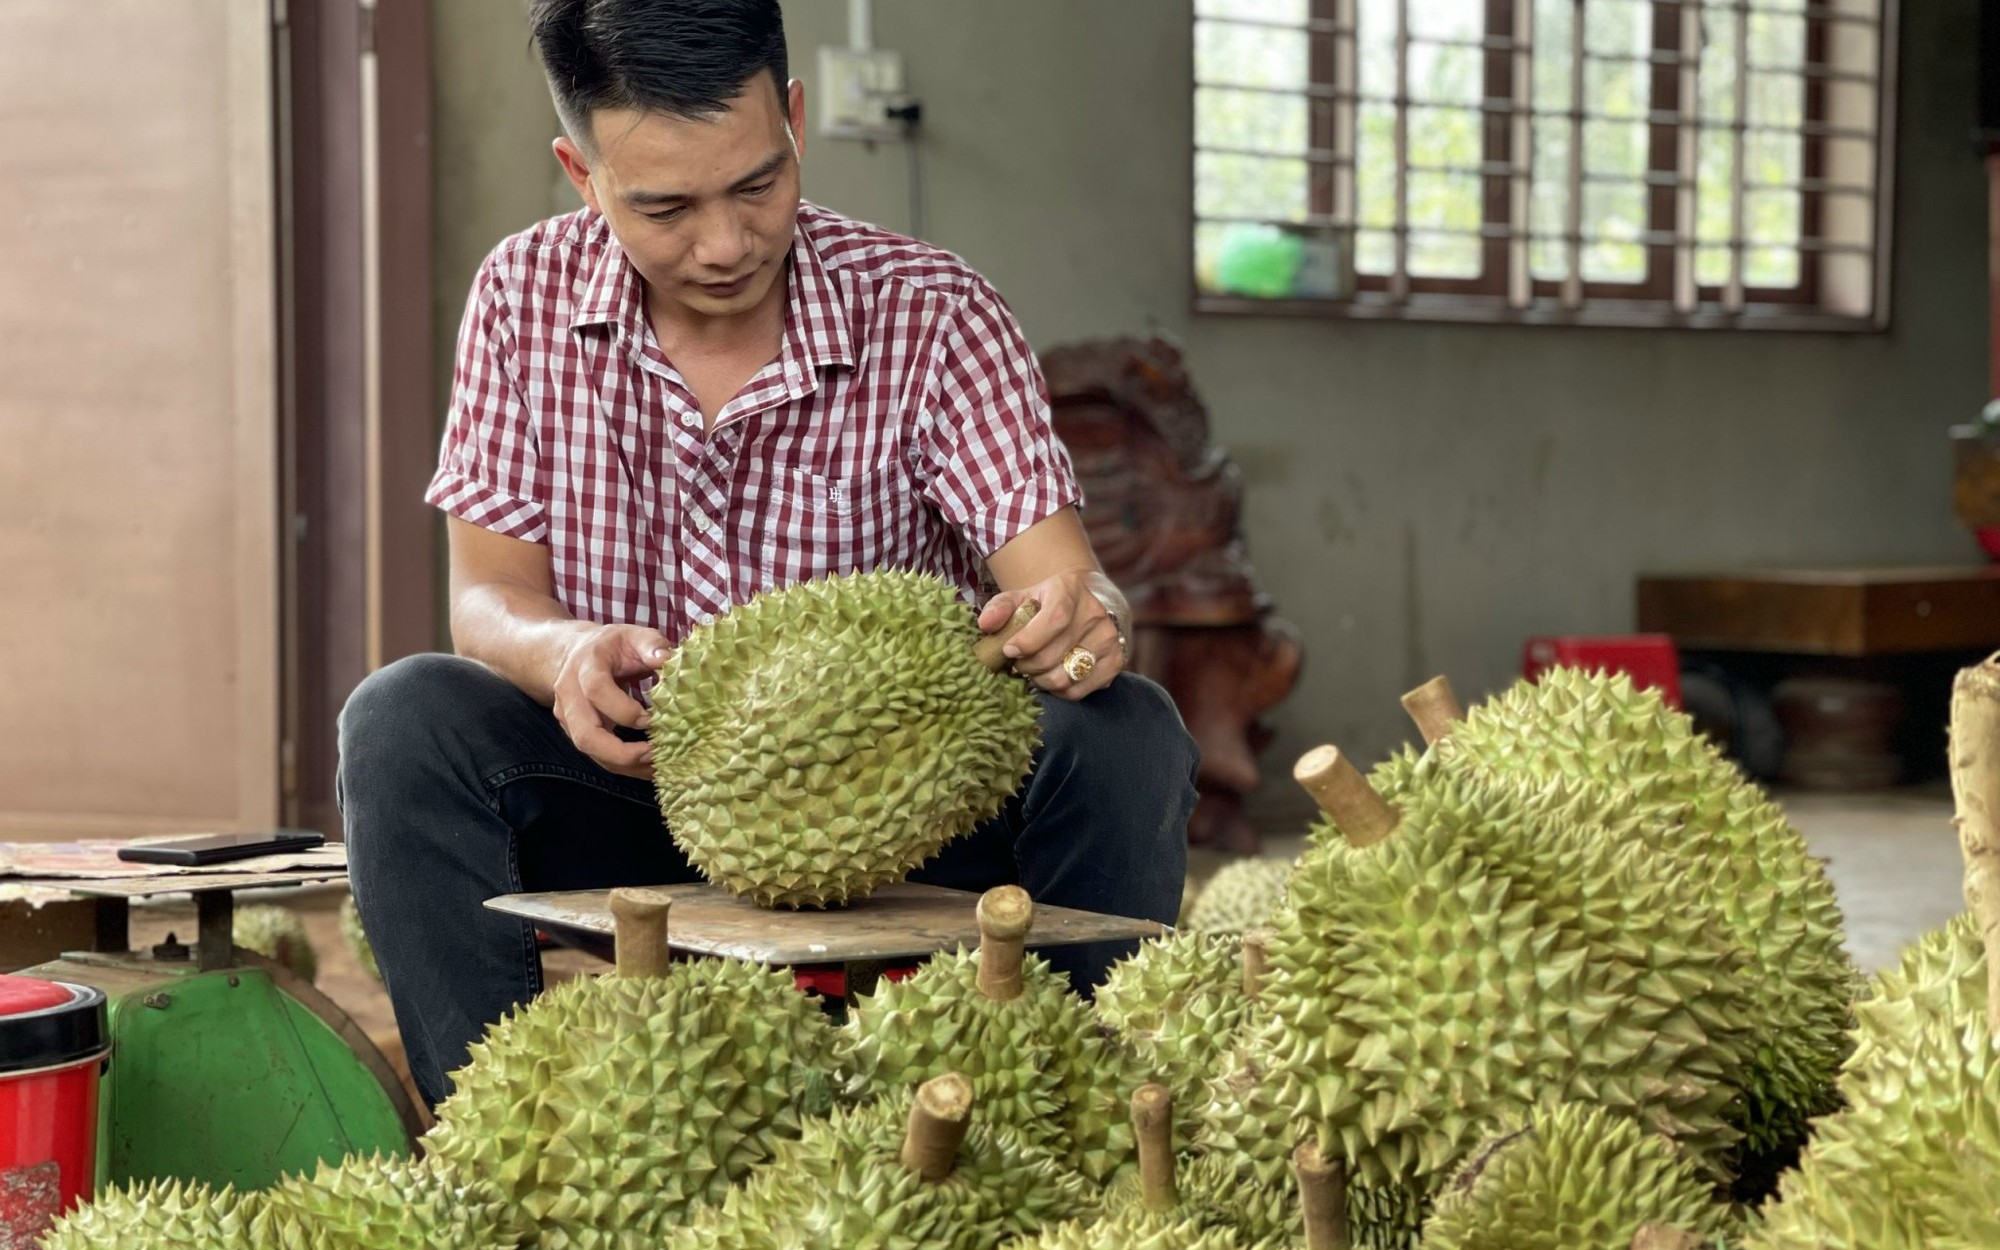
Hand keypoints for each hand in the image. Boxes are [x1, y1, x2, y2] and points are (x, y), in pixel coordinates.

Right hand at [551, 624, 670, 778]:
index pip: (596, 691)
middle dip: (620, 752)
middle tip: (654, 753)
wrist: (574, 653)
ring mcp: (568, 717)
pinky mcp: (575, 732)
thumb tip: (669, 660)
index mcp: (585, 666)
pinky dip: (623, 766)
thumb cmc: (610, 646)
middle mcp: (570, 694)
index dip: (624, 710)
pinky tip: (648, 767)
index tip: (651, 718)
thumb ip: (651, 644)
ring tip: (657, 766)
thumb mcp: (631, 635)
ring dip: (624, 765)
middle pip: (585, 735)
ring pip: (590, 751)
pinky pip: (597, 755)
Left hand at [978, 570, 1128, 700]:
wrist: (1085, 606)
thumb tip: (985, 624)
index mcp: (1071, 590)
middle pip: (1054, 654)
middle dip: (1027, 665)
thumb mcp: (1021, 598)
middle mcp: (1095, 614)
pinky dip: (1058, 691)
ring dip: (1040, 680)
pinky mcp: (1115, 662)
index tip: (1010, 650)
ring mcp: (1109, 639)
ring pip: (1065, 677)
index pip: (1055, 619)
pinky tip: (1050, 677)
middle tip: (1018, 664)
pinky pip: (1078, 690)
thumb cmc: (1046, 604)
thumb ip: (1000, 608)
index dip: (1028, 640)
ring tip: (1033, 671)